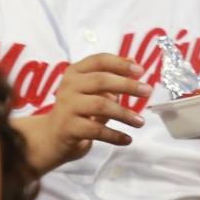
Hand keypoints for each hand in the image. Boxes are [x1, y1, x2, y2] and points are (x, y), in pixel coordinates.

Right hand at [17, 54, 151, 174]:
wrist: (52, 136)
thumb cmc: (77, 110)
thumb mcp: (91, 90)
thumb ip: (109, 77)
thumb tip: (133, 62)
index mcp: (75, 72)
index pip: (99, 60)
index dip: (121, 63)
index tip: (140, 70)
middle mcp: (69, 86)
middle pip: (101, 80)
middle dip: (127, 85)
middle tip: (147, 91)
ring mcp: (67, 106)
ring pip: (101, 105)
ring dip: (124, 114)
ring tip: (140, 122)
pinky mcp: (68, 127)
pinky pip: (96, 130)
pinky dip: (115, 135)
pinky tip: (127, 139)